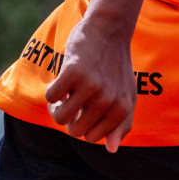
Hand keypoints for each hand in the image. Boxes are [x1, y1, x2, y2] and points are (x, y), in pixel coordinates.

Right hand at [43, 14, 134, 151]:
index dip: (83, 125)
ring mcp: (91, 86)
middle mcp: (108, 100)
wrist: (109, 30)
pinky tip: (61, 80)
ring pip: (60, 118)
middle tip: (73, 100)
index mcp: (122, 109)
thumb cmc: (116, 66)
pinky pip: (50, 98)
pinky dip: (51, 92)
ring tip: (65, 93)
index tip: (85, 109)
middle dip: (70, 119)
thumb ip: (122, 124)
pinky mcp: (73, 72)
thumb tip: (112, 149)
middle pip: (74, 131)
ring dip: (56, 108)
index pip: (91, 138)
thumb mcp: (127, 96)